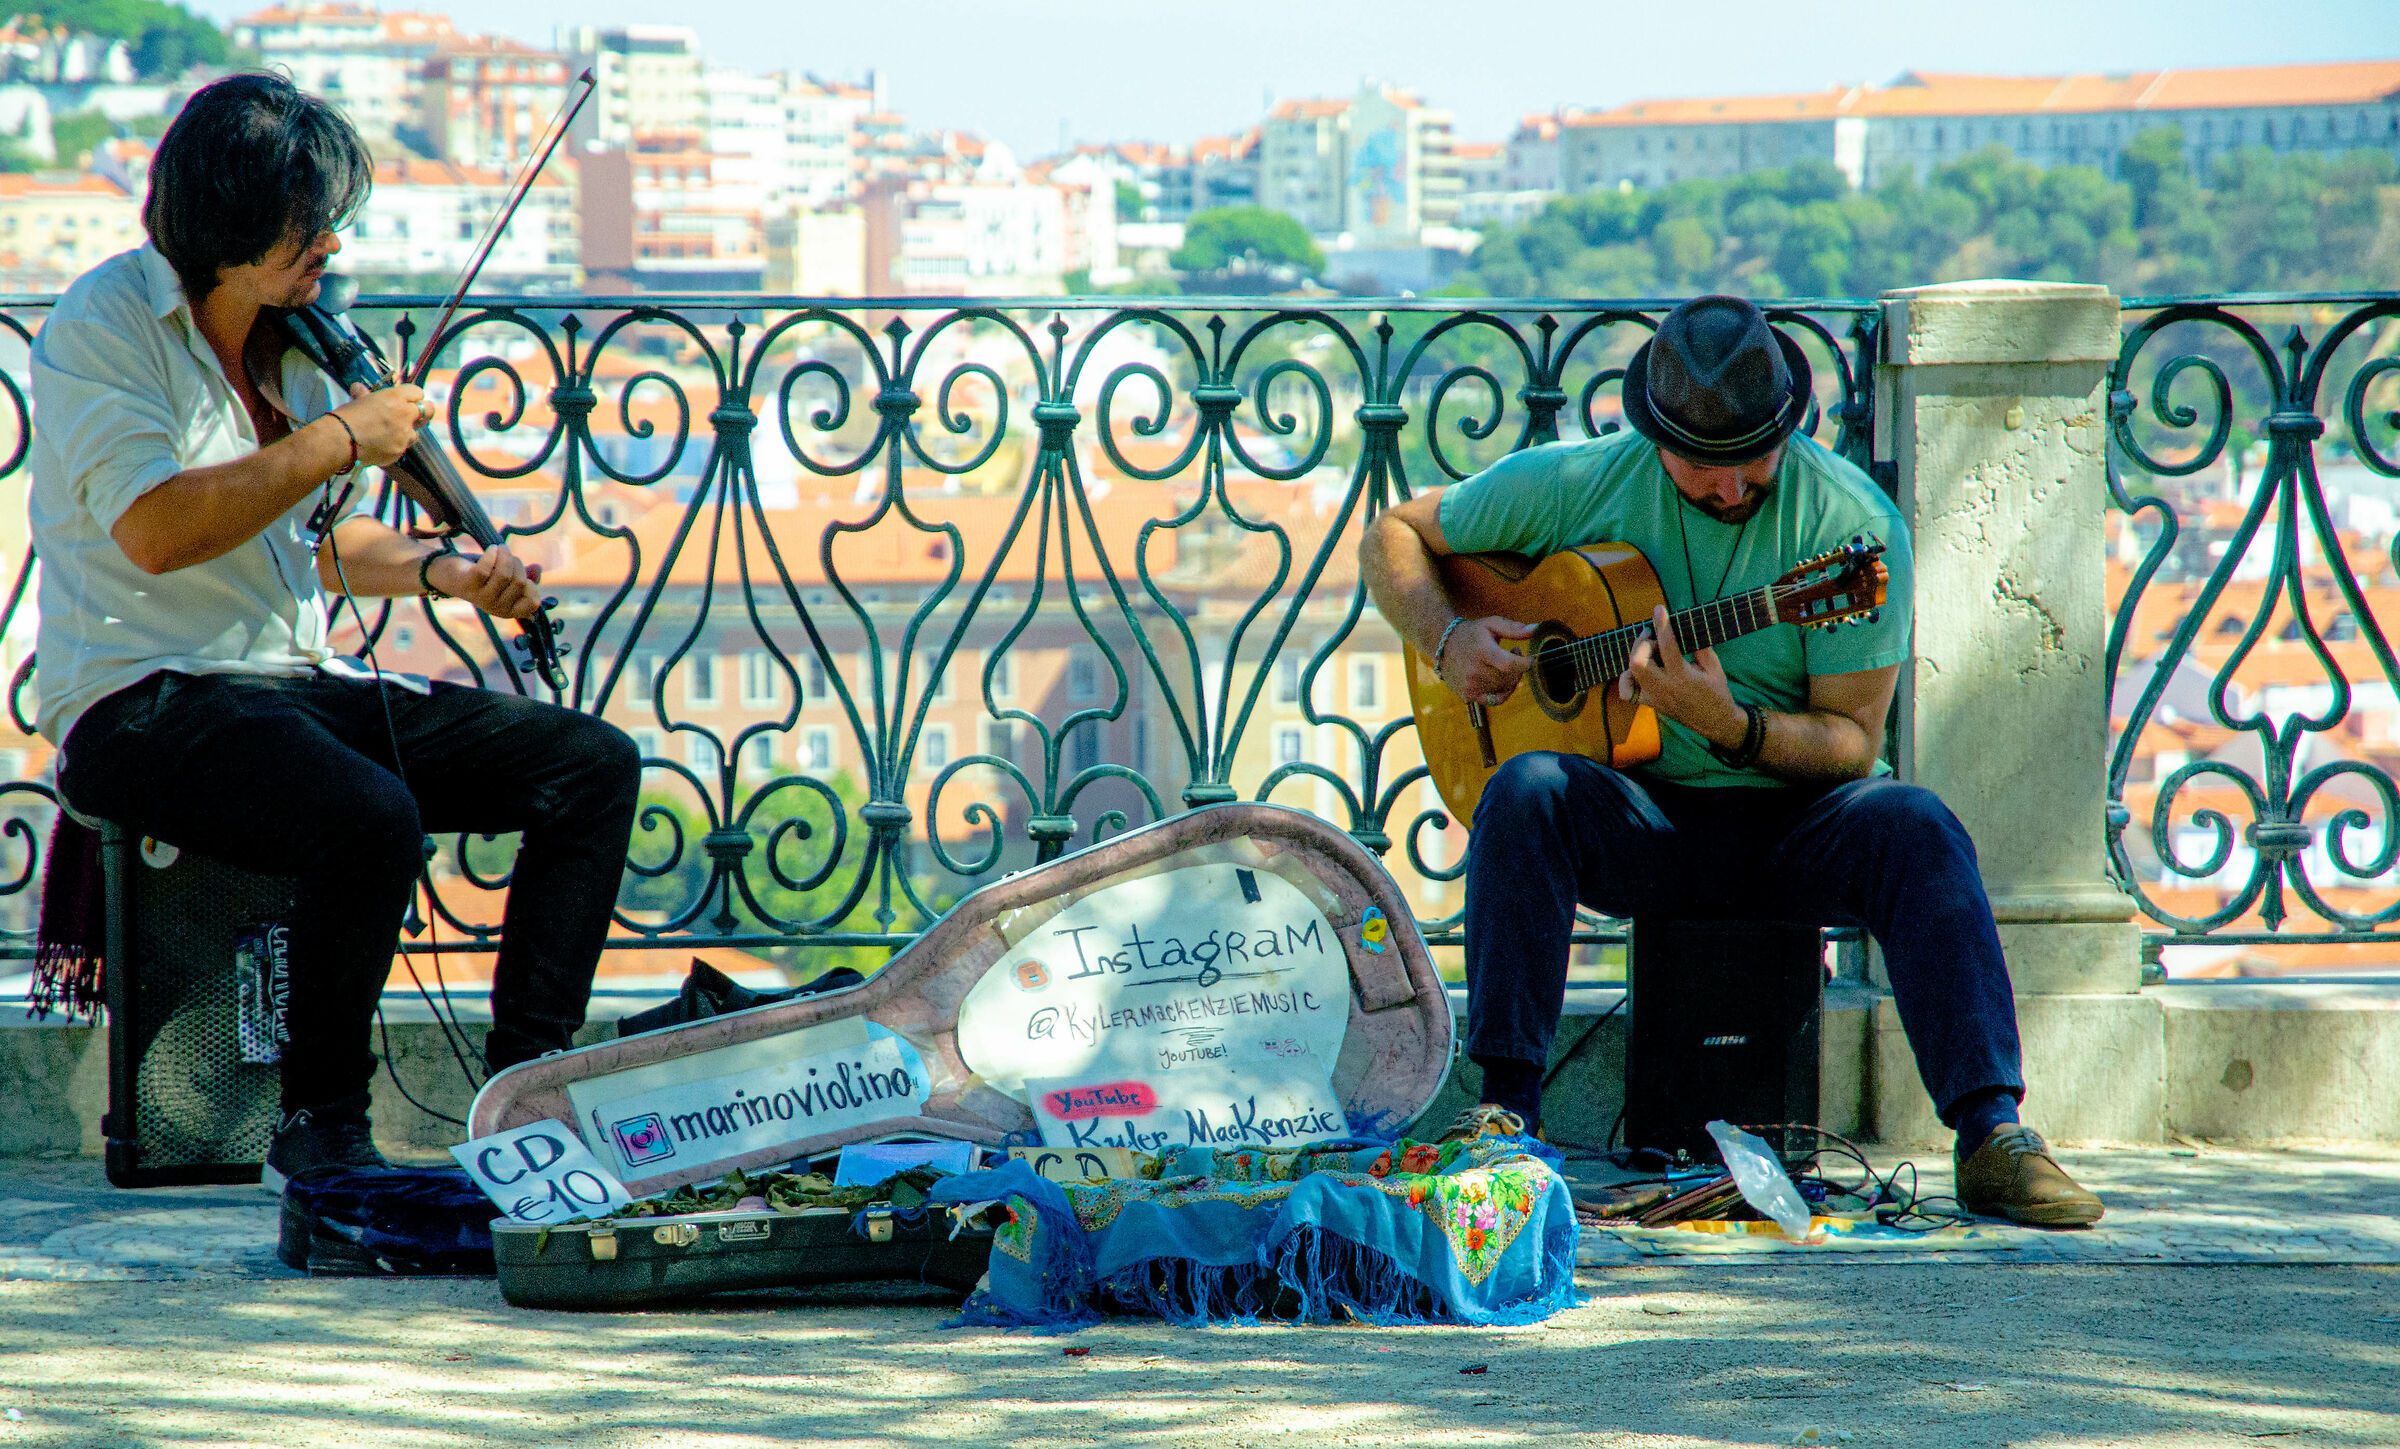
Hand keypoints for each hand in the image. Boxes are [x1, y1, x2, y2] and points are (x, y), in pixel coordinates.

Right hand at [332, 380, 434, 468]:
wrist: (340, 440)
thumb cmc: (346, 417)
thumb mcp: (357, 401)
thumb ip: (364, 395)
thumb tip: (359, 388)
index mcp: (396, 397)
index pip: (417, 392)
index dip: (411, 396)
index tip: (407, 400)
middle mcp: (405, 414)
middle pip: (428, 410)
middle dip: (422, 411)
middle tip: (411, 415)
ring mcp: (404, 435)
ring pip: (415, 433)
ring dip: (405, 432)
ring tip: (387, 433)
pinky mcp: (399, 451)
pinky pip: (401, 448)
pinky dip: (393, 446)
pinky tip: (379, 445)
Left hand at [429, 546, 541, 619]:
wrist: (448, 576)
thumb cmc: (482, 576)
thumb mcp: (506, 578)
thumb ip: (525, 576)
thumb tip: (537, 568)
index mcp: (509, 610)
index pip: (533, 602)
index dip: (533, 584)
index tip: (524, 574)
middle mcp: (497, 607)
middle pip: (520, 582)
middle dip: (517, 564)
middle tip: (508, 557)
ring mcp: (482, 597)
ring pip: (505, 575)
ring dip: (506, 556)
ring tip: (501, 549)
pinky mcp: (470, 584)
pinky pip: (486, 568)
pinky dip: (492, 554)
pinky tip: (492, 549)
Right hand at [1438, 617, 1533, 707]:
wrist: (1442, 645)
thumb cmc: (1470, 633)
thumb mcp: (1491, 624)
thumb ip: (1514, 628)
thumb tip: (1536, 629)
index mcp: (1482, 652)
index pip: (1511, 665)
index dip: (1526, 664)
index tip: (1530, 658)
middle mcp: (1475, 671)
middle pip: (1509, 678)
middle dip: (1518, 668)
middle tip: (1514, 653)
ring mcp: (1471, 685)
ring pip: (1504, 688)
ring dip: (1511, 678)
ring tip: (1504, 663)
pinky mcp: (1468, 695)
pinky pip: (1496, 700)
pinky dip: (1504, 692)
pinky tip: (1502, 680)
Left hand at [1621, 605, 1744, 743]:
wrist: (1715, 723)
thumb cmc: (1717, 693)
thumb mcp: (1714, 667)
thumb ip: (1700, 647)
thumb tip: (1687, 626)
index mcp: (1683, 676)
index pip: (1667, 646)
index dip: (1662, 624)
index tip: (1659, 609)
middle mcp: (1664, 687)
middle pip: (1637, 661)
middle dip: (1642, 643)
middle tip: (1653, 636)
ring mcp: (1654, 697)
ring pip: (1630, 673)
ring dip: (1636, 656)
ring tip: (1649, 650)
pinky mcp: (1649, 703)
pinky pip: (1627, 691)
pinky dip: (1627, 677)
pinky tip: (1639, 669)